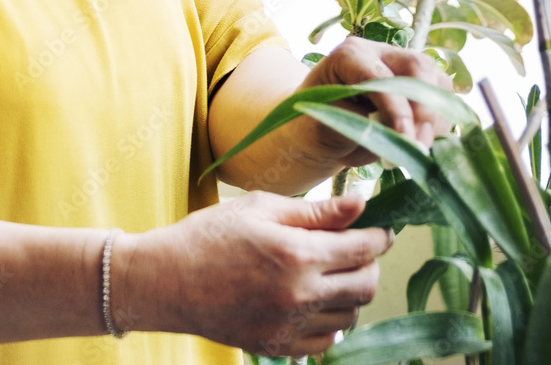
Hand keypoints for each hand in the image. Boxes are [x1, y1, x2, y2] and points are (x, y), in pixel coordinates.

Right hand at [115, 191, 392, 357]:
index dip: (380, 237)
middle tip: (358, 247)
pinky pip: (326, 341)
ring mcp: (290, 327)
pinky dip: (330, 320)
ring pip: (350, 315)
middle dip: (370, 264)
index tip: (383, 228)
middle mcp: (300, 296)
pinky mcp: (278, 347)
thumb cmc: (211, 234)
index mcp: (297, 254)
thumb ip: (315, 211)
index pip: (363, 249)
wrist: (168, 280)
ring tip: (331, 270)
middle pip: (365, 286)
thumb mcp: (261, 208)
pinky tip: (312, 298)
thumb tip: (360, 203)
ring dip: (350, 291)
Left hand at [298, 37, 453, 166]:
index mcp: (349, 55)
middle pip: (419, 66)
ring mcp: (403, 67)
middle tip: (421, 145)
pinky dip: (440, 125)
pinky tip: (424, 144)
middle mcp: (380, 53)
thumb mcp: (324, 128)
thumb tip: (395, 133)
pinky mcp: (419, 86)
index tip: (405, 138)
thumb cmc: (313, 126)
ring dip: (436, 119)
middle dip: (426, 108)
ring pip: (437, 83)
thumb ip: (358, 127)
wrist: (316, 130)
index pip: (380, 76)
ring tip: (419, 149)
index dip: (396, 107)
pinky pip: (442, 100)